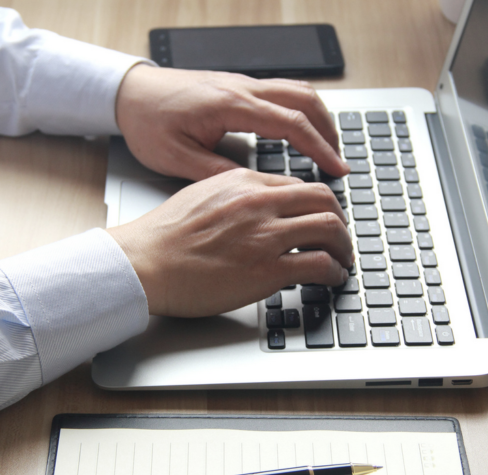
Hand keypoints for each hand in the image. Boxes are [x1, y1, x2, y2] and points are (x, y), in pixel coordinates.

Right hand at [107, 169, 352, 316]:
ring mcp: (266, 235)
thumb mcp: (203, 195)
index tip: (321, 218)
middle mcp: (261, 203)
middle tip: (341, 237)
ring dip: (343, 247)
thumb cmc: (165, 235)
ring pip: (329, 228)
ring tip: (342, 260)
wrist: (144, 262)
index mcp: (244, 183)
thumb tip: (258, 205)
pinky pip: (319, 264)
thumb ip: (236, 196)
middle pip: (324, 200)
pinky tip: (331, 278)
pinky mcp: (267, 269)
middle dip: (340, 220)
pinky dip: (333, 271)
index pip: (298, 186)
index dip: (317, 205)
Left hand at [115, 65, 348, 180]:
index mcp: (230, 105)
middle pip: (304, 100)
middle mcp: (241, 88)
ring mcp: (241, 84)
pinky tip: (301, 131)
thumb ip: (218, 173)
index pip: (290, 123)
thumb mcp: (177, 158)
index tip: (336, 169)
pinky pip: (281, 92)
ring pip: (296, 91)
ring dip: (318, 118)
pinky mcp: (237, 87)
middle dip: (329, 131)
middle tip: (340, 161)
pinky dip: (301, 111)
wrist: (129, 93)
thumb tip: (256, 189)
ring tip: (328, 148)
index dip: (319, 147)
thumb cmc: (148, 122)